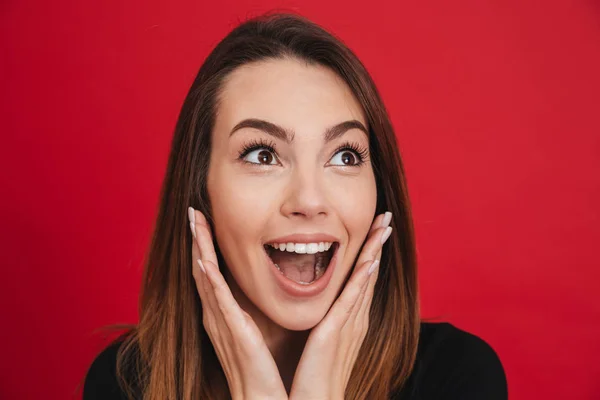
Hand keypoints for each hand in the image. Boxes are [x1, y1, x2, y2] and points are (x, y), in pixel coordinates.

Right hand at [188, 207, 287, 399]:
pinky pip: (219, 301)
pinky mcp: (232, 331)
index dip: (204, 245)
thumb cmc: (261, 364)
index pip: (209, 271)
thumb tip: (263, 284)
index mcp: (223, 312)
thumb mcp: (255, 326)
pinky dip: (210, 280)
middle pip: (201, 269)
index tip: (203, 219)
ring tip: (195, 223)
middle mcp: (216, 314)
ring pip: (205, 278)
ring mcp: (221, 321)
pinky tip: (204, 261)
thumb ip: (252, 306)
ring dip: (199, 249)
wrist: (262, 395)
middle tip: (193, 212)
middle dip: (197, 239)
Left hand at [289, 212, 392, 399]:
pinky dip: (362, 279)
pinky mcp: (337, 331)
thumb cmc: (315, 374)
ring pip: (365, 280)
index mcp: (350, 318)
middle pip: (369, 273)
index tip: (374, 228)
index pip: (363, 278)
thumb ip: (325, 319)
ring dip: (374, 252)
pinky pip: (353, 300)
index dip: (370, 252)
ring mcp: (349, 324)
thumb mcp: (322, 339)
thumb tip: (322, 304)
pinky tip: (369, 260)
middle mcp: (355, 318)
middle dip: (377, 244)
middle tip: (385, 217)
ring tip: (382, 227)